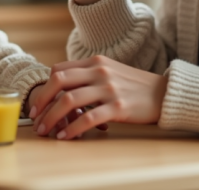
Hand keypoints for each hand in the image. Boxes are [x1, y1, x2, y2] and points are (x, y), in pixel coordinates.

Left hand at [30, 56, 167, 139]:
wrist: (164, 93)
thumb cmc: (134, 86)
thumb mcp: (110, 72)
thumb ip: (88, 75)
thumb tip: (62, 89)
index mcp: (95, 61)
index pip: (59, 70)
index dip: (44, 87)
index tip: (37, 104)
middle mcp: (99, 71)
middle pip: (59, 81)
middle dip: (41, 100)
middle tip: (34, 117)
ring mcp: (109, 88)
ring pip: (69, 100)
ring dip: (52, 117)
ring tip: (45, 130)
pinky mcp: (118, 107)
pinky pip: (89, 118)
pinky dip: (73, 128)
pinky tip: (66, 136)